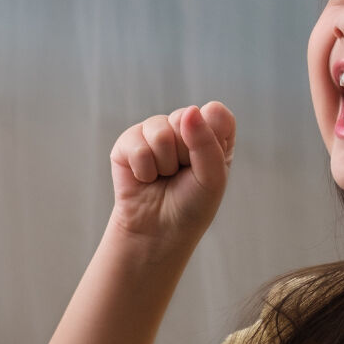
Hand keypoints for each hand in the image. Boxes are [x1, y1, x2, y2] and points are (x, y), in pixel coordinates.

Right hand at [108, 102, 235, 249]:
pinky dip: (144, 170)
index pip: (215, 113)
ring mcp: (153, 132)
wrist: (158, 232)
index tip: (207, 164)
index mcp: (211, 132)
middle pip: (185, 118)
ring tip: (163, 177)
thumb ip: (207, 142)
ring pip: (160, 133)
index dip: (212, 138)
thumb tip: (189, 111)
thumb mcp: (212, 178)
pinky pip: (137, 145)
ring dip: (164, 164)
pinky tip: (145, 178)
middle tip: (182, 174)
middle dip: (185, 154)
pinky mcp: (128, 142)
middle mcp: (183, 127)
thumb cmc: (191, 205)